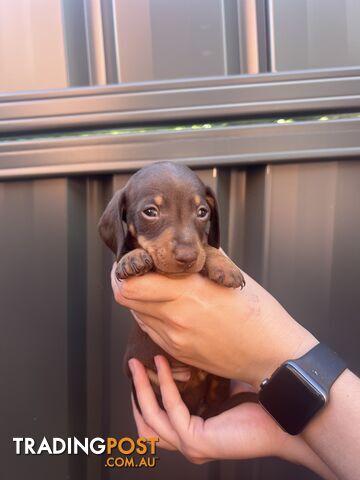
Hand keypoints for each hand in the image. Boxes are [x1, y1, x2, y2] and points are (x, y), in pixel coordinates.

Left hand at [111, 264, 316, 387]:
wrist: (273, 357)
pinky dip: (153, 316)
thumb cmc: (259, 314)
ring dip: (140, 300)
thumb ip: (203, 260)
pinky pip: (152, 330)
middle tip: (138, 271)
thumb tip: (187, 246)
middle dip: (127, 281)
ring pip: (136, 314)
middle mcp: (176, 317)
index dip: (125, 269)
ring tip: (156, 289)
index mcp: (189, 292)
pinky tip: (170, 308)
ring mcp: (174, 339)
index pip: (131, 283)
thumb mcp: (230, 277)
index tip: (133, 260)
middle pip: (126, 298)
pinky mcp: (178, 352)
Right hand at [128, 355, 335, 478]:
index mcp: (194, 431)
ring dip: (141, 388)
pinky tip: (163, 365)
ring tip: (139, 363)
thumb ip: (203, 377)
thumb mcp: (221, 386)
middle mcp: (188, 442)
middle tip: (133, 365)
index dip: (144, 394)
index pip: (156, 419)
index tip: (142, 366)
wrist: (284, 413)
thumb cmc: (260, 401)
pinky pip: (171, 409)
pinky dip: (164, 385)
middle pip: (146, 423)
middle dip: (135, 392)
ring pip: (151, 418)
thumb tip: (188, 351)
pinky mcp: (196, 441)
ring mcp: (191, 445)